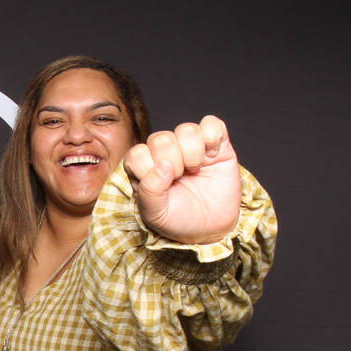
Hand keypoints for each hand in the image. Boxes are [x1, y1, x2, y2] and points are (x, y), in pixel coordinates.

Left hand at [123, 115, 241, 243]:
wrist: (212, 227)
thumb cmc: (179, 219)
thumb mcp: (156, 214)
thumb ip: (150, 192)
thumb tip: (163, 165)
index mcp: (143, 166)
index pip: (137, 154)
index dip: (149, 170)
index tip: (162, 187)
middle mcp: (163, 152)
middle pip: (161, 139)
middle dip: (172, 164)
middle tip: (180, 179)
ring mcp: (189, 145)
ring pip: (186, 130)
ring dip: (192, 153)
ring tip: (195, 169)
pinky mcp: (214, 142)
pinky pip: (211, 123)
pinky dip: (212, 137)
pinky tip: (212, 156)